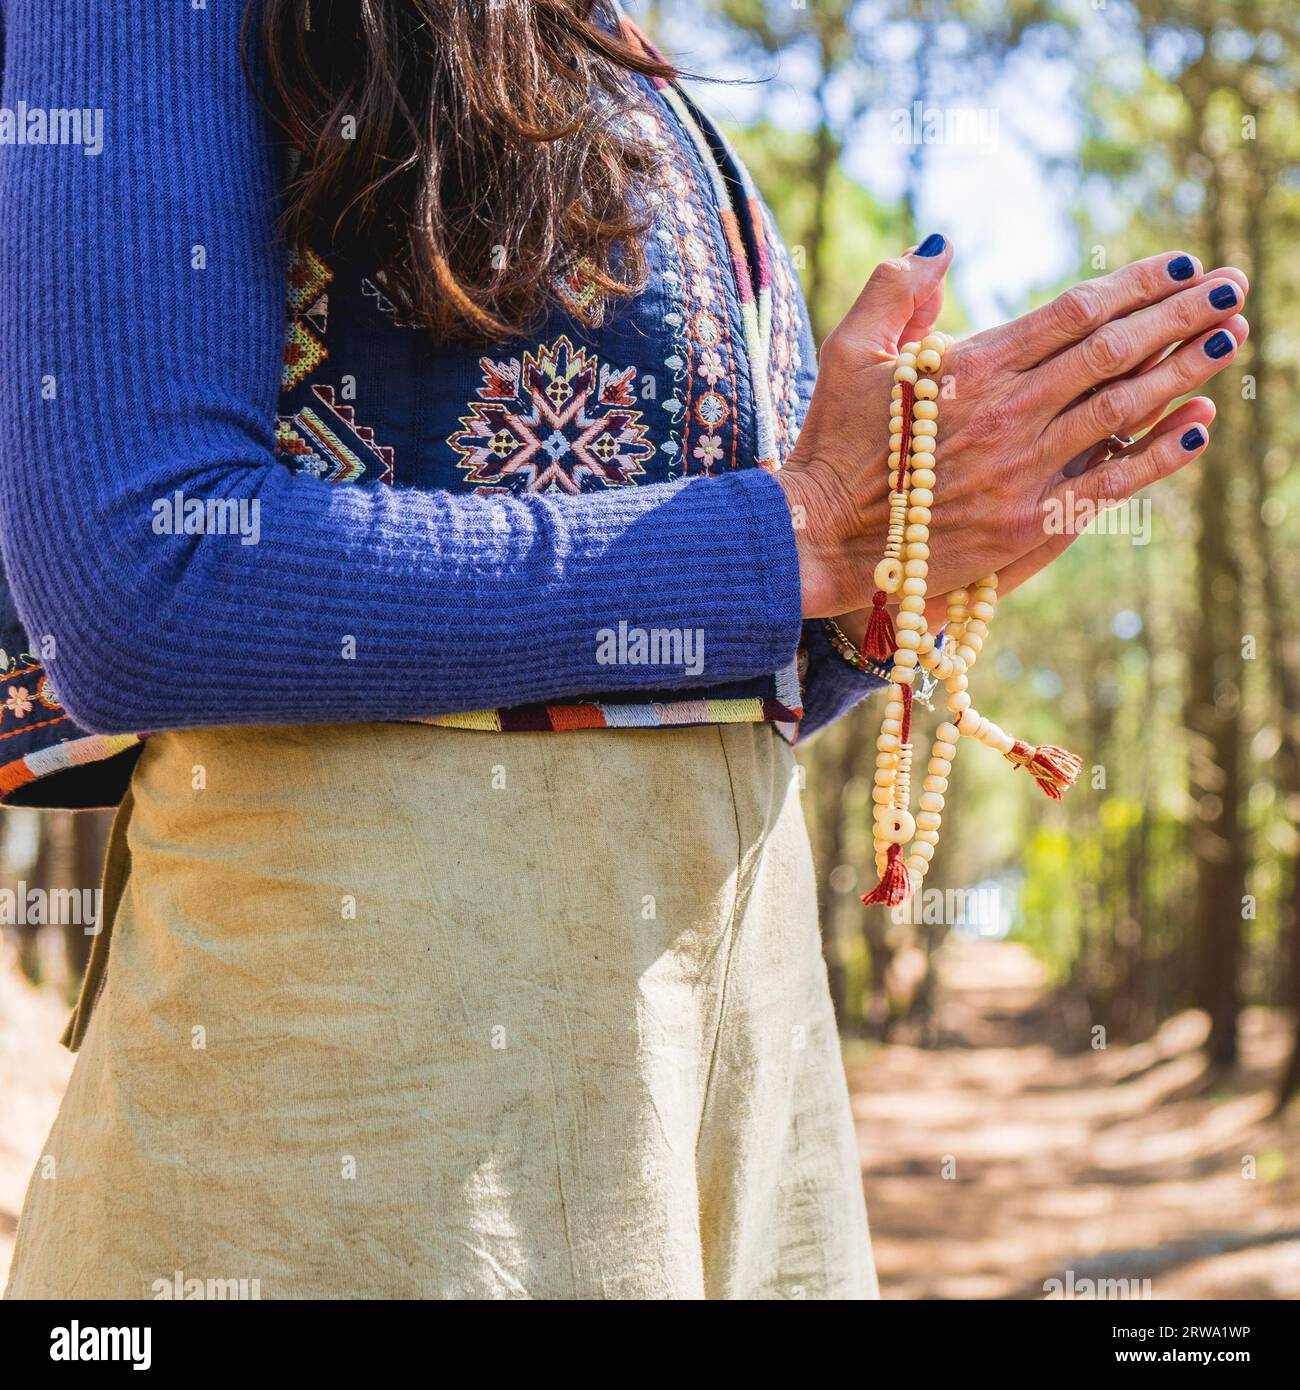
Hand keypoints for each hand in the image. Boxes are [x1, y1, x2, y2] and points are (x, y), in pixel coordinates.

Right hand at [779, 244, 1248, 632]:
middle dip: (1181, 313)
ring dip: (1185, 369)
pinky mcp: (1025, 524)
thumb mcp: (848, 350)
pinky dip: (1158, 453)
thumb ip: (895, 288)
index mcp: (971, 365)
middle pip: (1114, 350)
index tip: (1182, 264)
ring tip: (1232, 337)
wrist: (818, 536)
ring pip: (1123, 408)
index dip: (1136, 283)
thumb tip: (940, 244)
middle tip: (1231, 285)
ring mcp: (1022, 469)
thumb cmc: (831, 443)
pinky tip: (1199, 426)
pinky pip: (1108, 483)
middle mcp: (1007, 411)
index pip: (1075, 310)